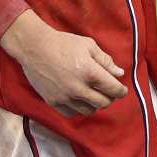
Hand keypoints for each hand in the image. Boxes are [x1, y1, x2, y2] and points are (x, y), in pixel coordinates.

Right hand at [0, 10, 128, 116]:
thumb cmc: (63, 43)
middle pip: (103, 103)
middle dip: (109, 97)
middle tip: (107, 91)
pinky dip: (78, 108)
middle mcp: (79, 88)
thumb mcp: (88, 45)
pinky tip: (78, 99)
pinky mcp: (53, 102)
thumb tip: (119, 74)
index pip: (113, 89)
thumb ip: (105, 61)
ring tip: (92, 94)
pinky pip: (72, 113)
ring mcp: (65, 97)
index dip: (121, 91)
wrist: (35, 47)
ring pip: (89, 111)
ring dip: (94, 104)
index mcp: (90, 72)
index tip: (122, 90)